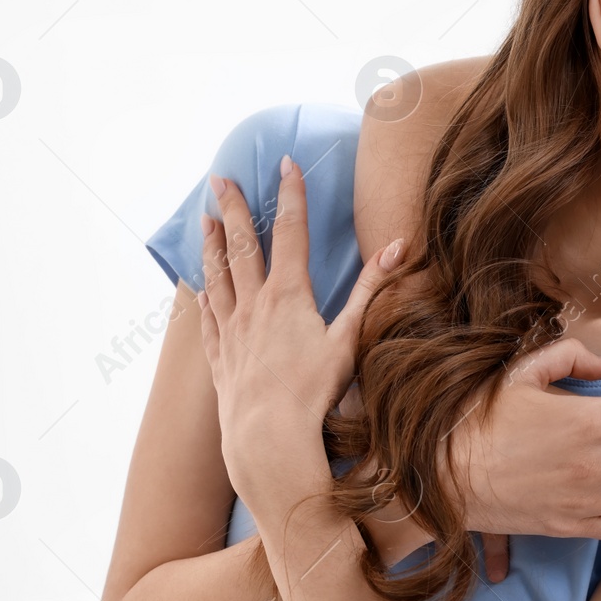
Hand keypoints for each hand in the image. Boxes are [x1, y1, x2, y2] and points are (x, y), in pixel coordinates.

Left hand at [197, 153, 403, 506]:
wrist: (267, 437)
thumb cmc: (315, 391)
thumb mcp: (349, 338)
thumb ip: (372, 290)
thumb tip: (398, 248)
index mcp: (289, 294)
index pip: (290, 231)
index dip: (290, 194)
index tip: (284, 163)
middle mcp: (253, 305)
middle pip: (242, 245)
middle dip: (233, 208)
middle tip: (220, 178)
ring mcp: (231, 330)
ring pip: (219, 276)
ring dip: (212, 245)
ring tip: (204, 220)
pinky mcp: (220, 357)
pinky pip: (208, 318)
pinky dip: (205, 297)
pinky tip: (202, 289)